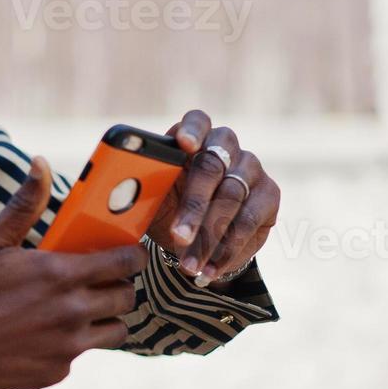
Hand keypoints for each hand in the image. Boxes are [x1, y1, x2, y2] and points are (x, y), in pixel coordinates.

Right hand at [0, 157, 146, 388]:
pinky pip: (79, 355)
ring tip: (76, 308)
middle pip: (126, 299)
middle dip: (118, 286)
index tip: (125, 253)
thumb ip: (23, 205)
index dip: (131, 256)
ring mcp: (67, 347)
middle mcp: (72, 313)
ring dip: (103, 318)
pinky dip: (69, 344)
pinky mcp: (55, 373)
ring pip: (114, 332)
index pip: (125, 264)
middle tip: (98, 280)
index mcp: (61, 274)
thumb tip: (40, 162)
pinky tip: (39, 334)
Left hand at [147, 109, 280, 283]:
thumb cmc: (167, 207)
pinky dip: (229, 248)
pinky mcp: (269, 193)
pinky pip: (250, 219)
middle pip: (212, 166)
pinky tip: (212, 267)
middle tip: (178, 236)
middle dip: (194, 205)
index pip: (197, 121)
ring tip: (190, 264)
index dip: (192, 131)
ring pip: (231, 197)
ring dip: (210, 235)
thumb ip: (141, 190)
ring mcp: (250, 167)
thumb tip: (118, 197)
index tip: (183, 145)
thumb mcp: (150, 199)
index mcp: (192, 137)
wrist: (196, 235)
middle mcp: (225, 146)